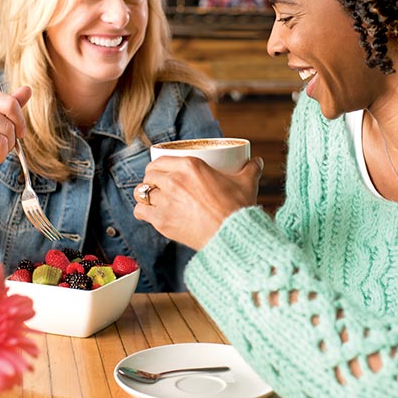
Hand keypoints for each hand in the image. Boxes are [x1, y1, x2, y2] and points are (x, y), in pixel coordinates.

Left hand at [133, 156, 263, 249]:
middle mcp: (173, 180)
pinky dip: (143, 212)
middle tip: (158, 185)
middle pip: (149, 175)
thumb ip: (250, 169)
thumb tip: (257, 161)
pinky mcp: (162, 221)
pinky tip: (150, 213)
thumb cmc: (238, 208)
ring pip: (141, 193)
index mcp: (190, 165)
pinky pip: (140, 212)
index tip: (161, 171)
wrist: (232, 236)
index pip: (159, 160)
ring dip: (145, 195)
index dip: (157, 166)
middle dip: (151, 179)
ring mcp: (166, 201)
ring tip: (152, 199)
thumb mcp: (246, 183)